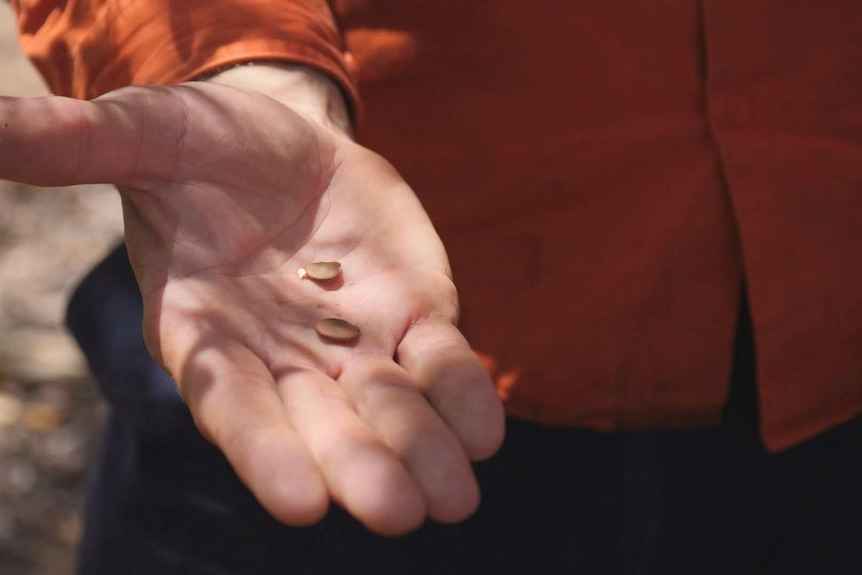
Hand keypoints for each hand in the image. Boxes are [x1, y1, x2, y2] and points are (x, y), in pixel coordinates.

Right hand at [0, 66, 503, 534]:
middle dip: (358, 466)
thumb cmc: (202, 148)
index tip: (298, 505)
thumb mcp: (145, 134)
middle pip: (319, 423)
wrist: (284, 144)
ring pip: (388, 407)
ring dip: (423, 448)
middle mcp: (280, 355)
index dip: (262, 450)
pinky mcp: (412, 315)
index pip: (230, 402)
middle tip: (398, 513)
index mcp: (205, 330)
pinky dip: (460, 392)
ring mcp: (352, 342)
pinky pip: (439, 361)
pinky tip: (484, 428)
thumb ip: (82, 145)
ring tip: (454, 497)